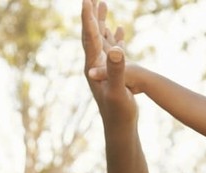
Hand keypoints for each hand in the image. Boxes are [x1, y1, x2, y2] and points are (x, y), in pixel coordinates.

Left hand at [81, 0, 135, 120]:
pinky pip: (112, 49)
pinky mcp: (112, 73)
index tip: (86, 0)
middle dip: (91, 14)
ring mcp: (103, 69)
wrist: (119, 128)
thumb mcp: (118, 90)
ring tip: (103, 4)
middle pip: (91, 34)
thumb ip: (117, 70)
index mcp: (94, 66)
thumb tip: (116, 51)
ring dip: (101, 21)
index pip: (90, 37)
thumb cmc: (118, 112)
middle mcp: (95, 65)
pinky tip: (119, 29)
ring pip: (101, 39)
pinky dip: (114, 36)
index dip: (88, 18)